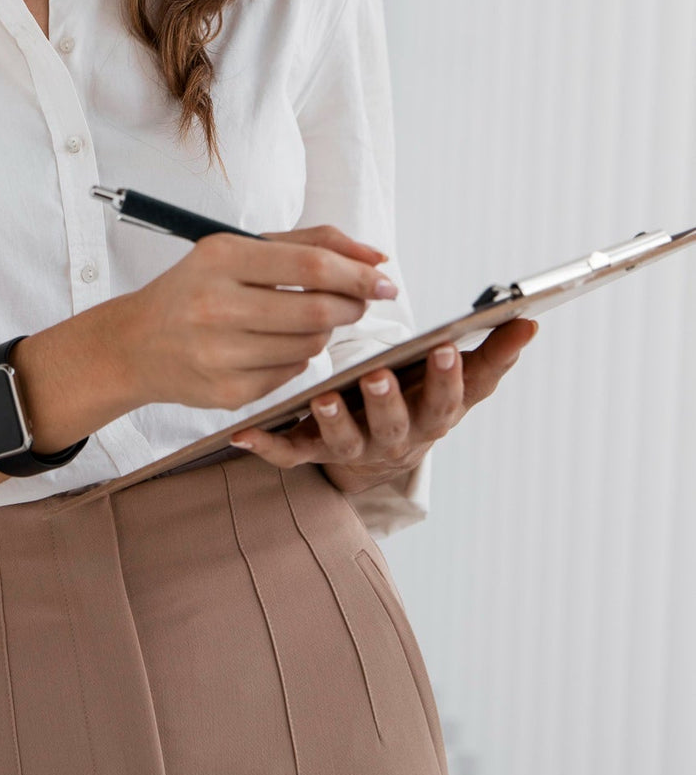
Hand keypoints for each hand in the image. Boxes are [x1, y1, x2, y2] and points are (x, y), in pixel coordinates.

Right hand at [104, 223, 400, 413]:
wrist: (135, 344)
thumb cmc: (197, 288)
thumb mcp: (238, 249)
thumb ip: (308, 244)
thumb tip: (376, 258)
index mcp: (220, 258)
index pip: (310, 266)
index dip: (357, 274)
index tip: (385, 280)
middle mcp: (216, 305)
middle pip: (317, 311)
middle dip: (353, 305)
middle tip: (362, 301)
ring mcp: (220, 354)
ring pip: (310, 346)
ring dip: (324, 331)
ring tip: (308, 319)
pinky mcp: (227, 393)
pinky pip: (291, 374)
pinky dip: (296, 359)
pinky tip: (275, 345)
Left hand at [228, 317, 538, 491]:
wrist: (379, 450)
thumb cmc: (421, 399)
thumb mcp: (459, 381)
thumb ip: (492, 353)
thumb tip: (530, 321)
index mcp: (432, 416)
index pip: (448, 400)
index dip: (450, 378)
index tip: (446, 348)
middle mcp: (395, 439)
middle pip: (395, 425)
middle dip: (387, 401)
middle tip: (376, 375)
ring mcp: (353, 448)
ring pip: (343, 440)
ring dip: (332, 420)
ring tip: (320, 396)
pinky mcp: (314, 452)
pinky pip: (289, 454)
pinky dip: (266, 447)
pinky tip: (243, 435)